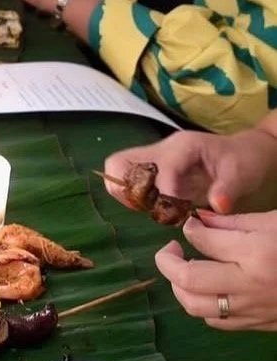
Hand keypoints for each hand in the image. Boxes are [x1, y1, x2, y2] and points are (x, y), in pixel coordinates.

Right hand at [104, 128, 276, 217]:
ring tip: (153, 210)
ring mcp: (152, 159)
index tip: (174, 214)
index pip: (160, 168)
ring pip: (117, 172)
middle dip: (128, 191)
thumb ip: (228, 189)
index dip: (163, 193)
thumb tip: (216, 206)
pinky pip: (127, 182)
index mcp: (183, 147)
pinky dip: (133, 198)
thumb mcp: (242, 173)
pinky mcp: (151, 171)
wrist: (243, 153)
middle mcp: (160, 150)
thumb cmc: (243, 161)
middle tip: (150, 209)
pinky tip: (156, 208)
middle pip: (119, 163)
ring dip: (128, 196)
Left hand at [154, 218, 276, 329]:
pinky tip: (209, 291)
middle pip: (189, 281)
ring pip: (197, 308)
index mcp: (257, 254)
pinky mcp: (260, 326)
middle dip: (168, 262)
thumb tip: (200, 220)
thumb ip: (236, 221)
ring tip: (186, 271)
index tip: (191, 225)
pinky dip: (204, 305)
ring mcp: (254, 311)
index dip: (191, 230)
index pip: (205, 242)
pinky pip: (218, 321)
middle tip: (171, 250)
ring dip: (181, 288)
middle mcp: (249, 287)